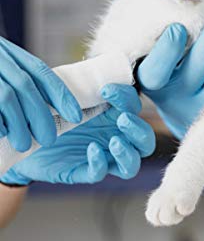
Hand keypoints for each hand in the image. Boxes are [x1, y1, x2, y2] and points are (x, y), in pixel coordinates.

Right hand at [0, 37, 81, 151]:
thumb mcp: (1, 68)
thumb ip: (17, 79)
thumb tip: (50, 106)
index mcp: (3, 51)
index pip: (38, 70)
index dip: (60, 93)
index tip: (75, 114)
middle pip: (24, 86)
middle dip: (42, 114)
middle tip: (51, 137)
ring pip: (6, 97)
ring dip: (20, 124)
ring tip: (27, 143)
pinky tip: (1, 134)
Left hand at [0, 84, 154, 184]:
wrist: (22, 134)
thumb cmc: (46, 109)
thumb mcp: (63, 93)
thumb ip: (80, 84)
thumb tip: (92, 67)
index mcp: (113, 114)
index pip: (133, 106)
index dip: (126, 97)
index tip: (105, 90)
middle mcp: (114, 136)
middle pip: (145, 139)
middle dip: (138, 129)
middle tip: (122, 119)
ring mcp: (101, 157)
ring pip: (132, 164)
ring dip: (128, 152)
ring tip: (114, 142)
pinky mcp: (83, 172)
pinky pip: (101, 173)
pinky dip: (100, 163)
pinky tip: (91, 150)